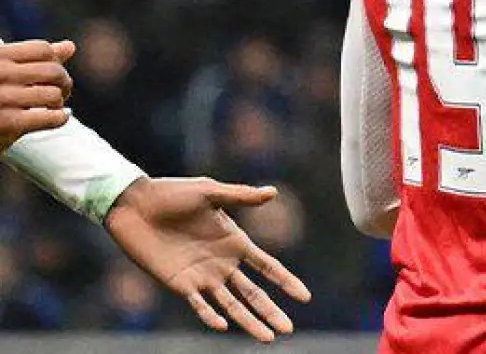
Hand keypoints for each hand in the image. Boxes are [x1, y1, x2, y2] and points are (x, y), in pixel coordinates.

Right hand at [0, 38, 75, 151]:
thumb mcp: (4, 71)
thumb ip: (34, 59)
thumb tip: (70, 46)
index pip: (42, 49)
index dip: (56, 61)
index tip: (55, 72)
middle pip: (52, 71)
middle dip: (63, 81)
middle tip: (62, 91)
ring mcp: (1, 98)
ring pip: (53, 94)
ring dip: (59, 102)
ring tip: (54, 106)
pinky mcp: (5, 124)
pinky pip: (49, 118)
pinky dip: (59, 118)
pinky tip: (59, 117)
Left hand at [103, 177, 310, 342]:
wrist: (135, 206)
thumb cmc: (173, 193)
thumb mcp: (209, 191)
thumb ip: (240, 195)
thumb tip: (272, 192)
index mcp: (235, 242)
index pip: (267, 267)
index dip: (286, 281)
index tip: (305, 297)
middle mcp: (223, 264)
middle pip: (254, 294)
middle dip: (272, 312)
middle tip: (288, 329)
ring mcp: (202, 276)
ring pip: (232, 305)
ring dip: (249, 322)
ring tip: (267, 339)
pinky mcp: (179, 284)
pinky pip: (199, 305)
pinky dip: (211, 316)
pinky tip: (223, 325)